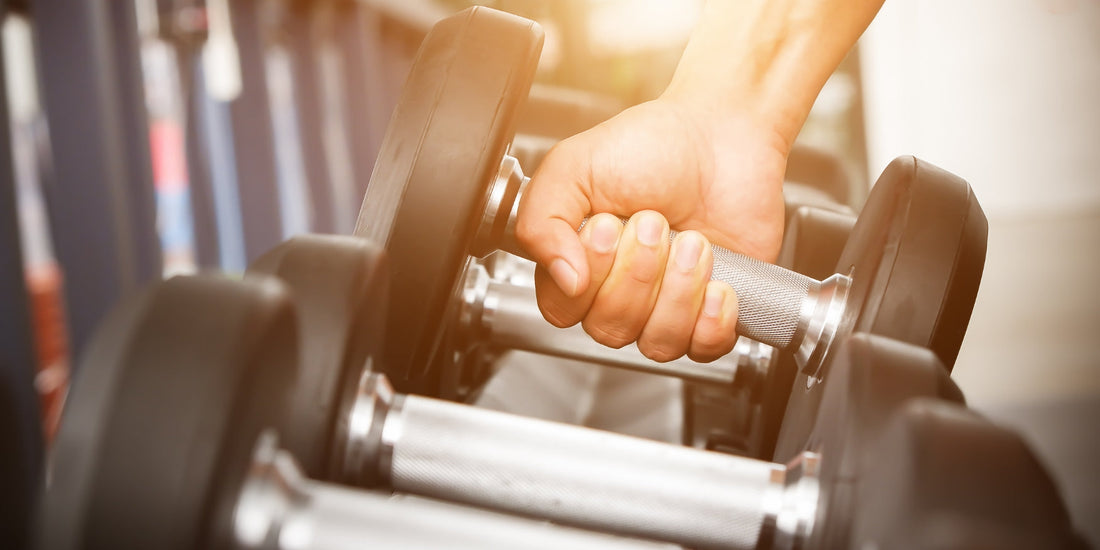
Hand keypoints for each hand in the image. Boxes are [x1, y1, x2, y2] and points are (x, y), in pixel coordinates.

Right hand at [515, 97, 787, 361]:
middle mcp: (617, 290)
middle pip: (610, 328)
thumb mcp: (573, 166)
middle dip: (639, 273)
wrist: (721, 135)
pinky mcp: (711, 312)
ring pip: (657, 343)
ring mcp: (665, 304)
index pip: (563, 309)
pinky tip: (717, 281)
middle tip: (654, 223)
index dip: (588, 277)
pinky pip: (704, 348)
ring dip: (678, 291)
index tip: (606, 226)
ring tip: (693, 242)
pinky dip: (712, 318)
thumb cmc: (649, 146)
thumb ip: (541, 220)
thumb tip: (563, 279)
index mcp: (575, 261)